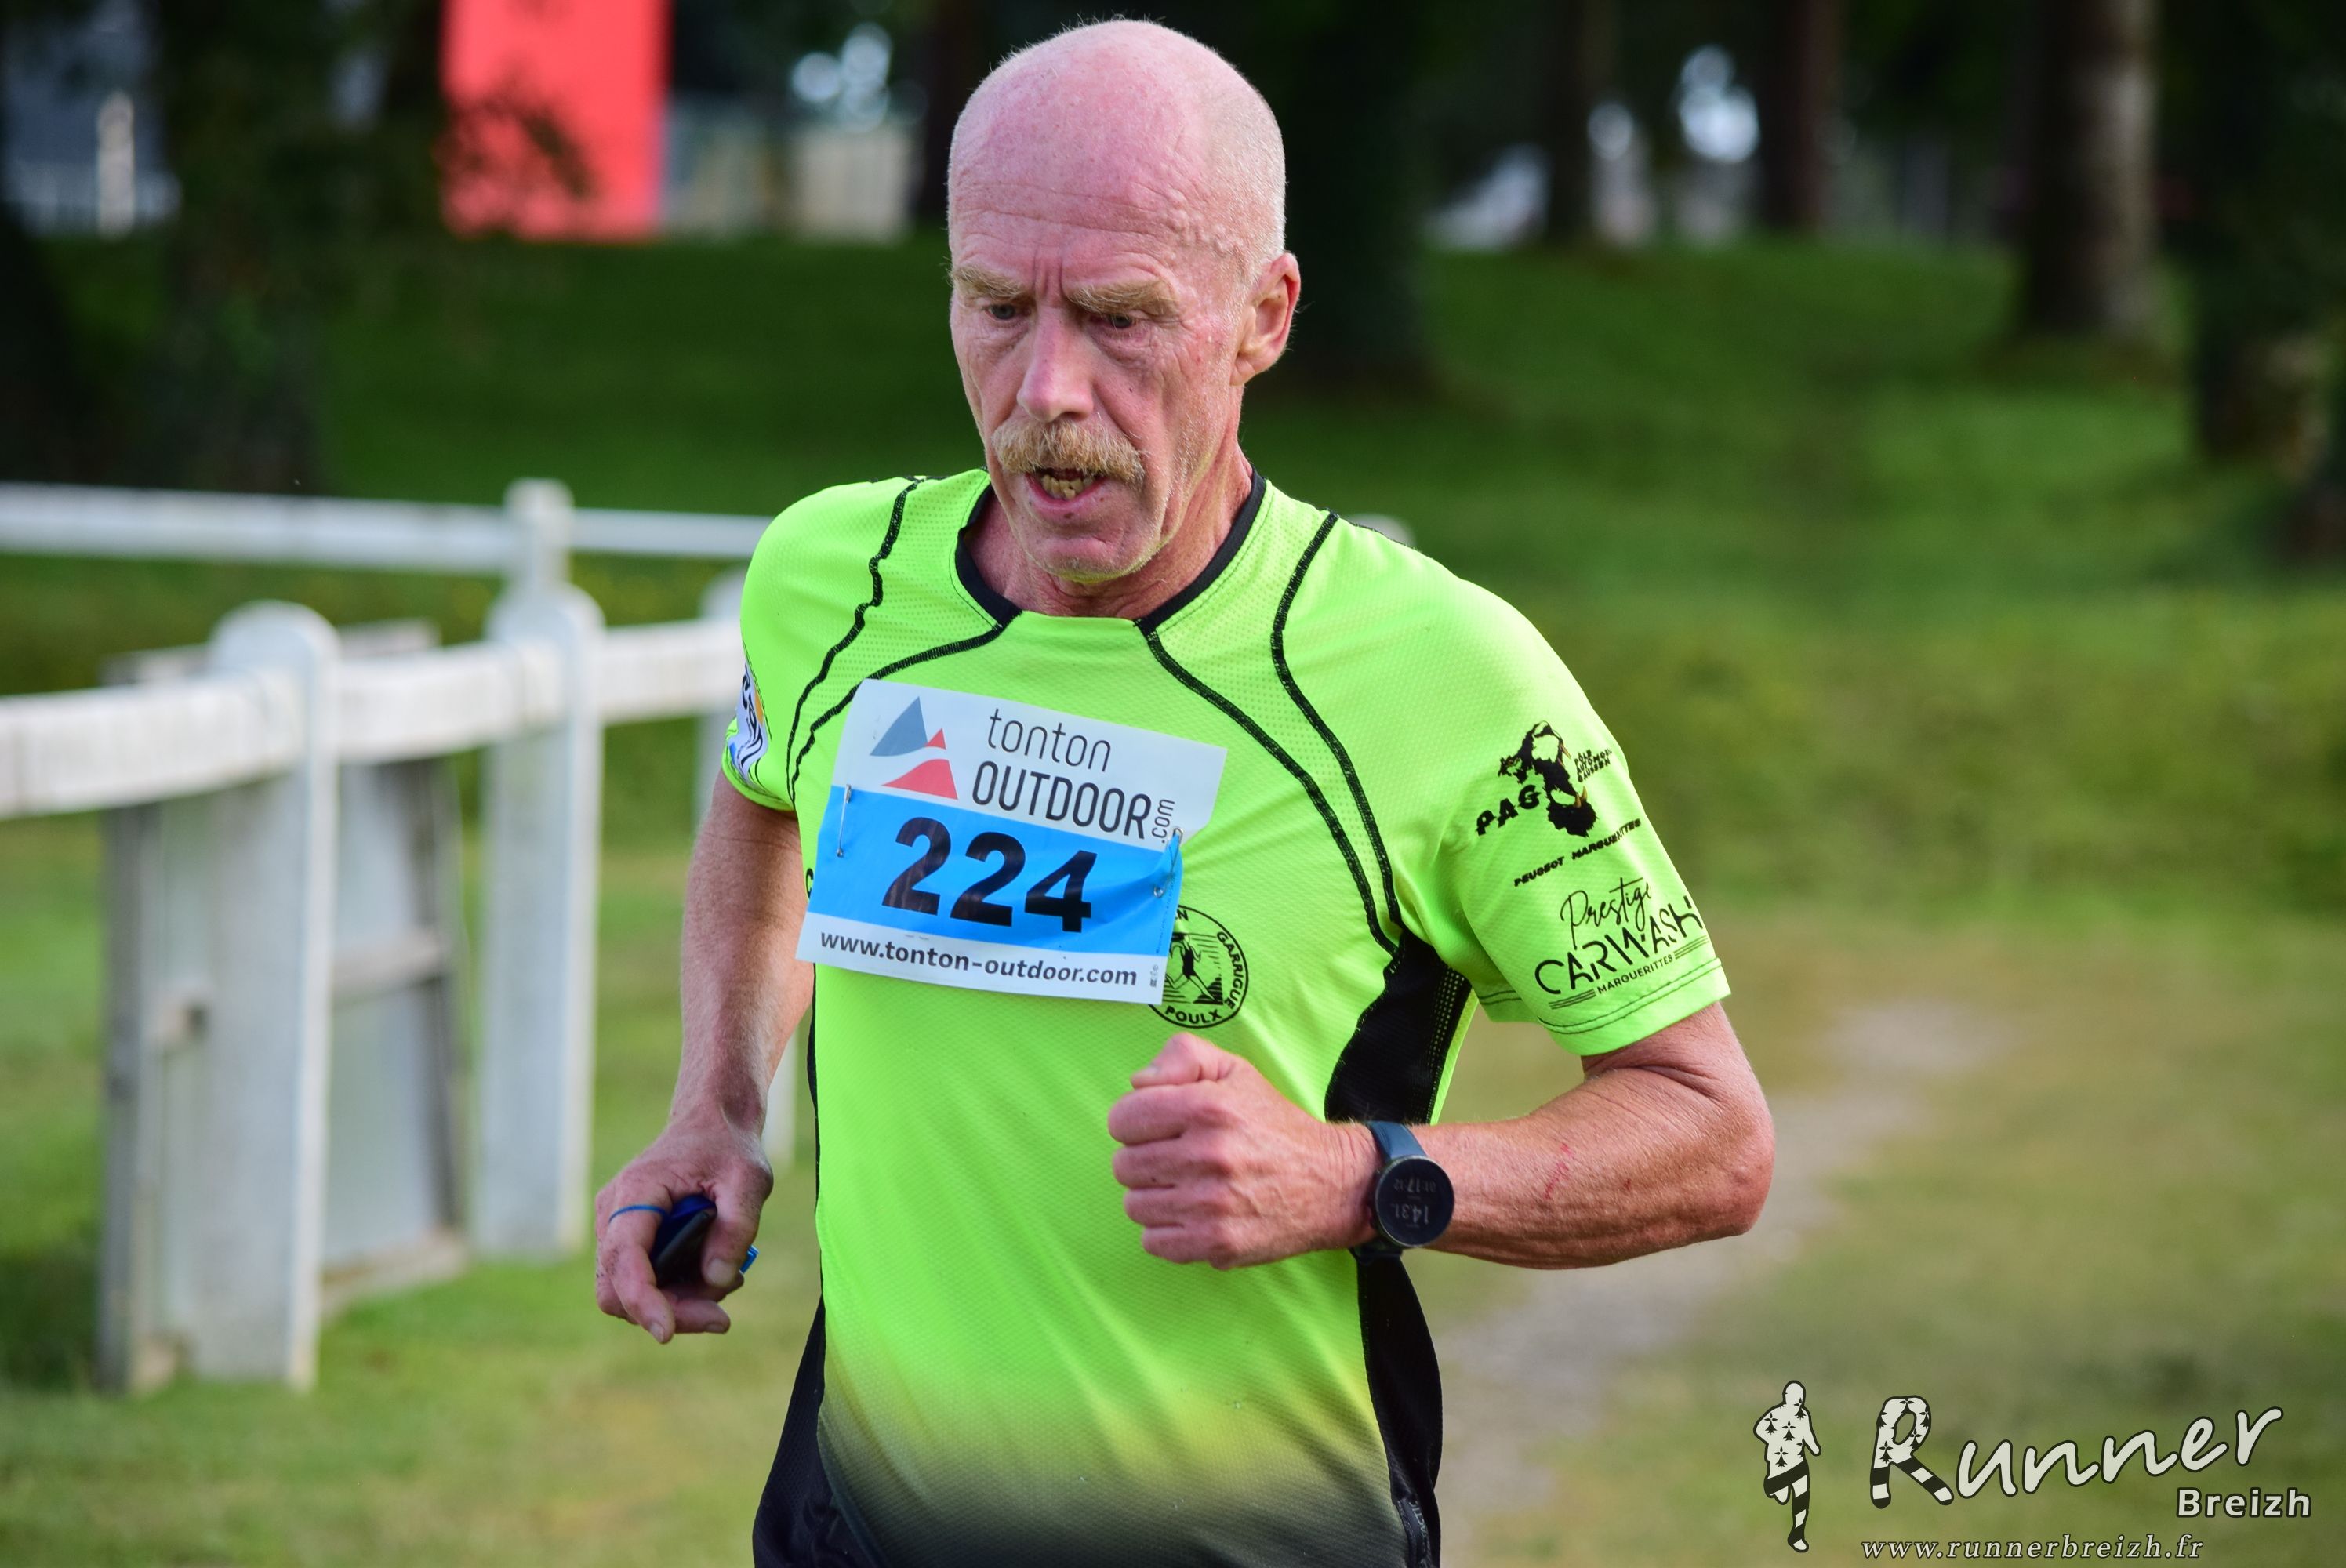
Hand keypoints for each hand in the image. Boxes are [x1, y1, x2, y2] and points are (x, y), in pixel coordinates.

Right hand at [594, 1112, 772, 1342]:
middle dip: (667, 1312)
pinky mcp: (630, 1242)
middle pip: (618, 1288)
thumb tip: (718, 1281)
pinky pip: (642, 1283)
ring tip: (730, 1282)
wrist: (711, 1124)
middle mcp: (614, 1213)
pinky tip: (716, 1277)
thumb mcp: (749, 1179)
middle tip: (721, 1318)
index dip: (641, 1298)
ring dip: (677, 1304)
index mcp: (637, 1190)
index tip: (666, 1332)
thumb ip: (737, 1227)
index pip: (624, 1255)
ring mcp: (615, 1229)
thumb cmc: (728, 1146)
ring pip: (628, 1294)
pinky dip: (676, 1293)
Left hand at [1107, 1033, 1376, 1268]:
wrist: (1333, 1184)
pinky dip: (1167, 1231)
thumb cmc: (1275, 1125)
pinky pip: (1154, 1242)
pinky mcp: (1218, 1243)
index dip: (1135, 1121)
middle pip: (1124, 1165)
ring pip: (1135, 1205)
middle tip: (1175, 1159)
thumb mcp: (1236, 1071)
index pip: (1122, 1119)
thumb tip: (1138, 1084)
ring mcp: (1212, 1204)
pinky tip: (1192, 1215)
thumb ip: (1183, 1057)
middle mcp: (1208, 1154)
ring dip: (1154, 1197)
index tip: (1158, 1127)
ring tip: (1185, 1187)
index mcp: (1208, 1107)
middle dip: (1144, 1159)